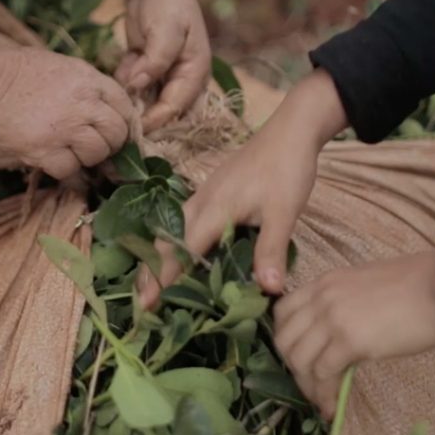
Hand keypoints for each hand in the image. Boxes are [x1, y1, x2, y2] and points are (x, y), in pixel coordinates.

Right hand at [0, 8, 134, 178]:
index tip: (115, 132)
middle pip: (116, 135)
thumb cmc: (19, 71)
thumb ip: (89, 87)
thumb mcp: (64, 68)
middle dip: (110, 144)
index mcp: (89, 80)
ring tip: (72, 152)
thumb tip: (108, 112)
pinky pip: (70, 171)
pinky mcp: (44, 151)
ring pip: (97, 155)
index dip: (123, 123)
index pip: (125, 107)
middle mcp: (83, 105)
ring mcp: (65, 129)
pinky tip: (58, 164)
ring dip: (88, 159)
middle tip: (94, 146)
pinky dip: (67, 173)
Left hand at [116, 0, 210, 131]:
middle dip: (144, 114)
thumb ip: (154, 61)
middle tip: (124, 107)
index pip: (175, 107)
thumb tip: (138, 86)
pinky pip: (132, 87)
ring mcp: (164, 77)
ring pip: (146, 102)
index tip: (134, 128)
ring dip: (132, 93)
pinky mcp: (146, 72)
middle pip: (164, 113)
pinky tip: (129, 56)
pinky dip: (126, 78)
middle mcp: (182, 80)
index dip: (155, 120)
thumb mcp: (165, 30)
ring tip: (132, 62)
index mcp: (195, 73)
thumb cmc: (167, 4)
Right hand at [139, 69, 347, 307]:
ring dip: (159, 256)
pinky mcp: (212, 191)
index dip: (163, 277)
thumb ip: (271, 250)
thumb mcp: (284, 212)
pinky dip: (174, 242)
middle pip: (165, 240)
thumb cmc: (287, 170)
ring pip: (171, 229)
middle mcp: (201, 202)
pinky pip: (183, 220)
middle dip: (151, 270)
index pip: (181, 250)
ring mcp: (204, 194)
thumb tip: (269, 290)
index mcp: (214, 209)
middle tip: (143, 303)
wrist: (290, 130)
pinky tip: (182, 254)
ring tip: (154, 283)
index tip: (148, 303)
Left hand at [273, 251, 434, 416]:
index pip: (283, 312)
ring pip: (298, 359)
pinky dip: (323, 395)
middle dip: (293, 368)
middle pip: (284, 339)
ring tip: (322, 400)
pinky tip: (332, 407)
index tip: (302, 359)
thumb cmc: (419, 285)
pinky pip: (322, 374)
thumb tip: (341, 335)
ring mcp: (332, 318)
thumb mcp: (366, 286)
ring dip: (307, 386)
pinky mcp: (350, 340)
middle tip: (312, 385)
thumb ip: (345, 305)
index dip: (288, 340)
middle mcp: (321, 298)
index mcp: (325, 282)